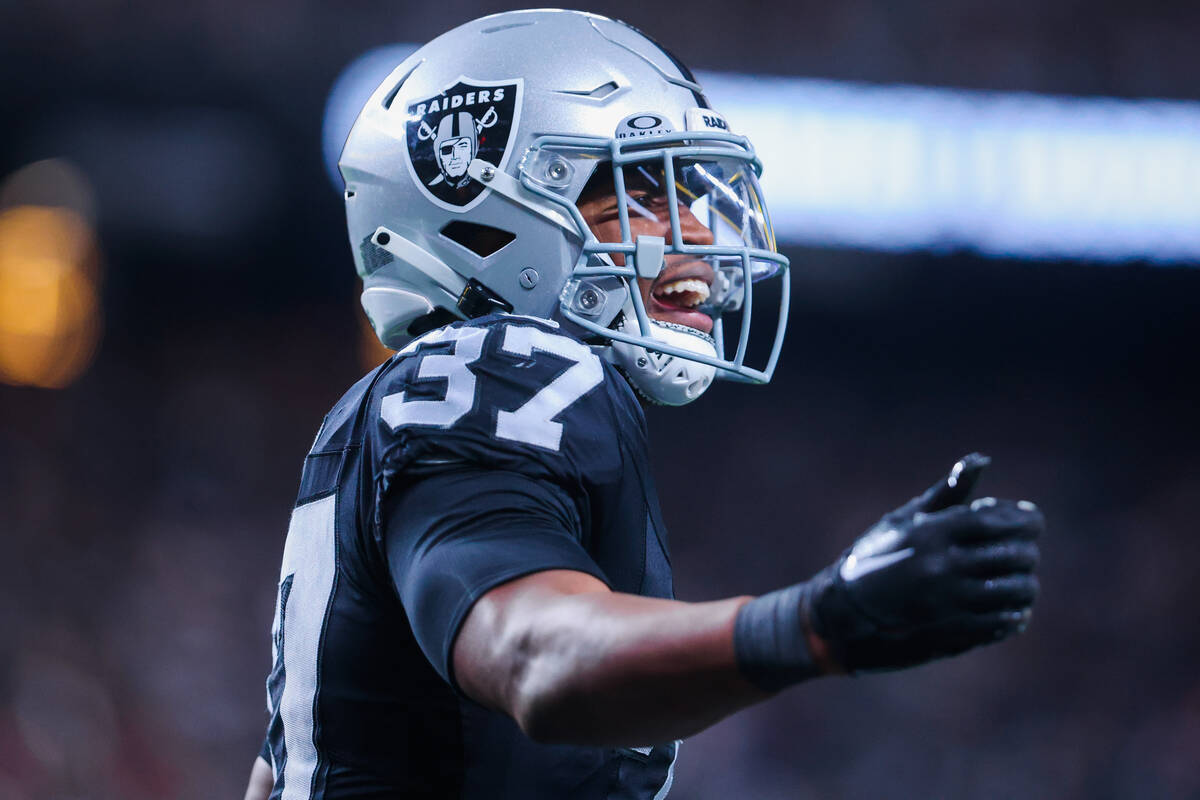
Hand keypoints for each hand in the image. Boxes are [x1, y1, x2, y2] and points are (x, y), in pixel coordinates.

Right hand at [806, 453, 1042, 672]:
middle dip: (1028, 552)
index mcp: (932, 532)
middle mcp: (942, 565)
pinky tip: (1012, 608)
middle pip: (1014, 555)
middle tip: (1025, 551)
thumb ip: (949, 492)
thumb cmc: (877, 553)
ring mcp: (948, 600)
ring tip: (1021, 581)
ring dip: (1026, 585)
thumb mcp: (906, 518)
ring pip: (1015, 591)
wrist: (846, 607)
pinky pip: (1002, 621)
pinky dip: (1015, 614)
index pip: (997, 521)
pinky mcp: (951, 629)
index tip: (1034, 522)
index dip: (1025, 520)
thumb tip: (981, 460)